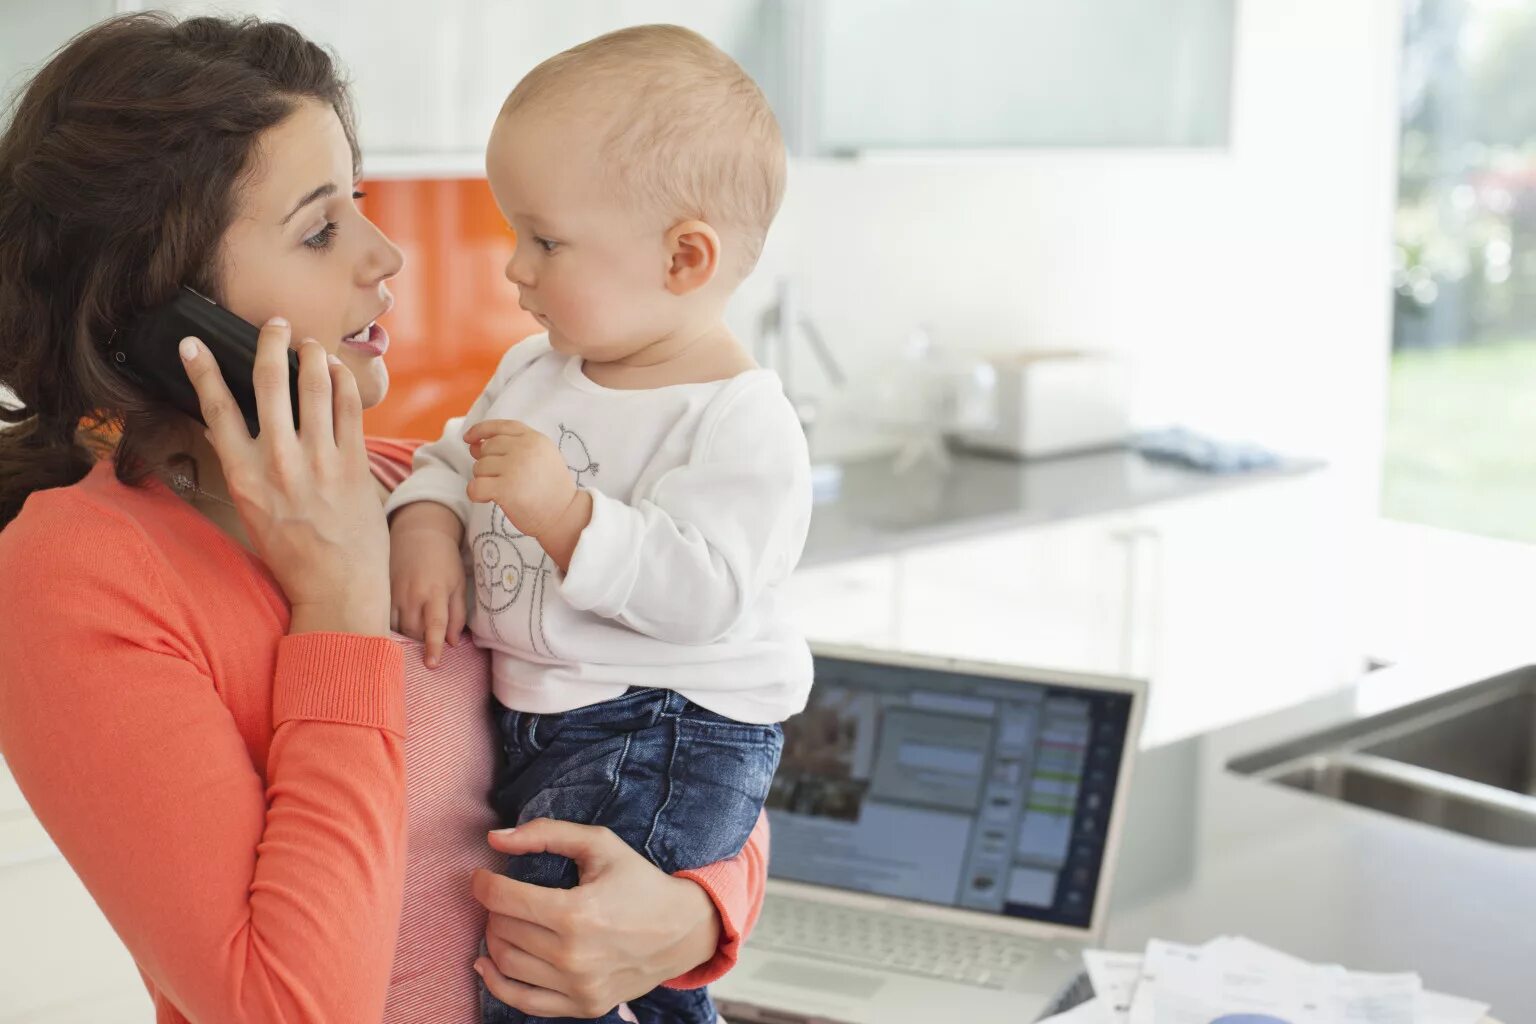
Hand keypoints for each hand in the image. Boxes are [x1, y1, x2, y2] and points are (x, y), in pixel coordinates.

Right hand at [179, 319, 388, 636]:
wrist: (337, 587)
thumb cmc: (293, 553)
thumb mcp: (253, 511)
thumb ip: (246, 467)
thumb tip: (231, 429)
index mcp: (244, 476)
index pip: (215, 409)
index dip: (202, 370)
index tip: (193, 343)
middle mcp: (279, 462)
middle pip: (269, 382)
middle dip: (270, 343)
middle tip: (275, 325)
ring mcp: (320, 460)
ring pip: (314, 386)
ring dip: (312, 355)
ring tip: (311, 344)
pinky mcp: (354, 463)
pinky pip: (350, 407)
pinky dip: (343, 381)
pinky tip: (338, 371)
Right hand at [389, 502, 466, 666]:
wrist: (418, 533)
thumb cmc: (444, 561)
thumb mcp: (458, 584)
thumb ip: (457, 615)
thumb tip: (452, 643)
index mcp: (435, 592)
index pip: (435, 624)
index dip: (434, 646)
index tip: (432, 665)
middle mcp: (412, 594)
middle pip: (414, 631)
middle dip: (421, 643)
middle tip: (428, 645)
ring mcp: (394, 592)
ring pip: (397, 627)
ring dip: (406, 636)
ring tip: (415, 634)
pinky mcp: (382, 590)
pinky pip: (384, 617)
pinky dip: (391, 626)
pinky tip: (399, 626)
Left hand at [462, 420, 577, 537]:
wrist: (565, 515)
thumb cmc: (550, 489)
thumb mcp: (541, 457)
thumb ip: (512, 447)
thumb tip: (474, 445)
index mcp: (534, 438)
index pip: (500, 426)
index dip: (481, 430)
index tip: (468, 438)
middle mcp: (524, 448)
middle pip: (486, 448)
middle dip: (487, 464)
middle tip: (503, 480)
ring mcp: (514, 467)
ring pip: (479, 468)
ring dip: (485, 480)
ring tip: (505, 491)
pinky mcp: (505, 489)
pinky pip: (475, 486)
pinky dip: (476, 494)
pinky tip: (488, 499)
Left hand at [471, 820, 720, 1018]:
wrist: (683, 930)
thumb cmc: (639, 882)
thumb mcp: (600, 844)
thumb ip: (546, 834)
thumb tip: (494, 839)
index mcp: (576, 913)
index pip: (503, 899)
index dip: (483, 883)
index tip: (482, 875)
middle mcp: (574, 956)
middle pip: (502, 930)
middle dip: (493, 908)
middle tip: (502, 895)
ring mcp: (578, 987)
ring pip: (506, 964)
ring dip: (494, 938)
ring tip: (503, 921)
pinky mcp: (583, 1006)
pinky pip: (521, 1000)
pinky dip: (496, 982)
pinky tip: (487, 962)